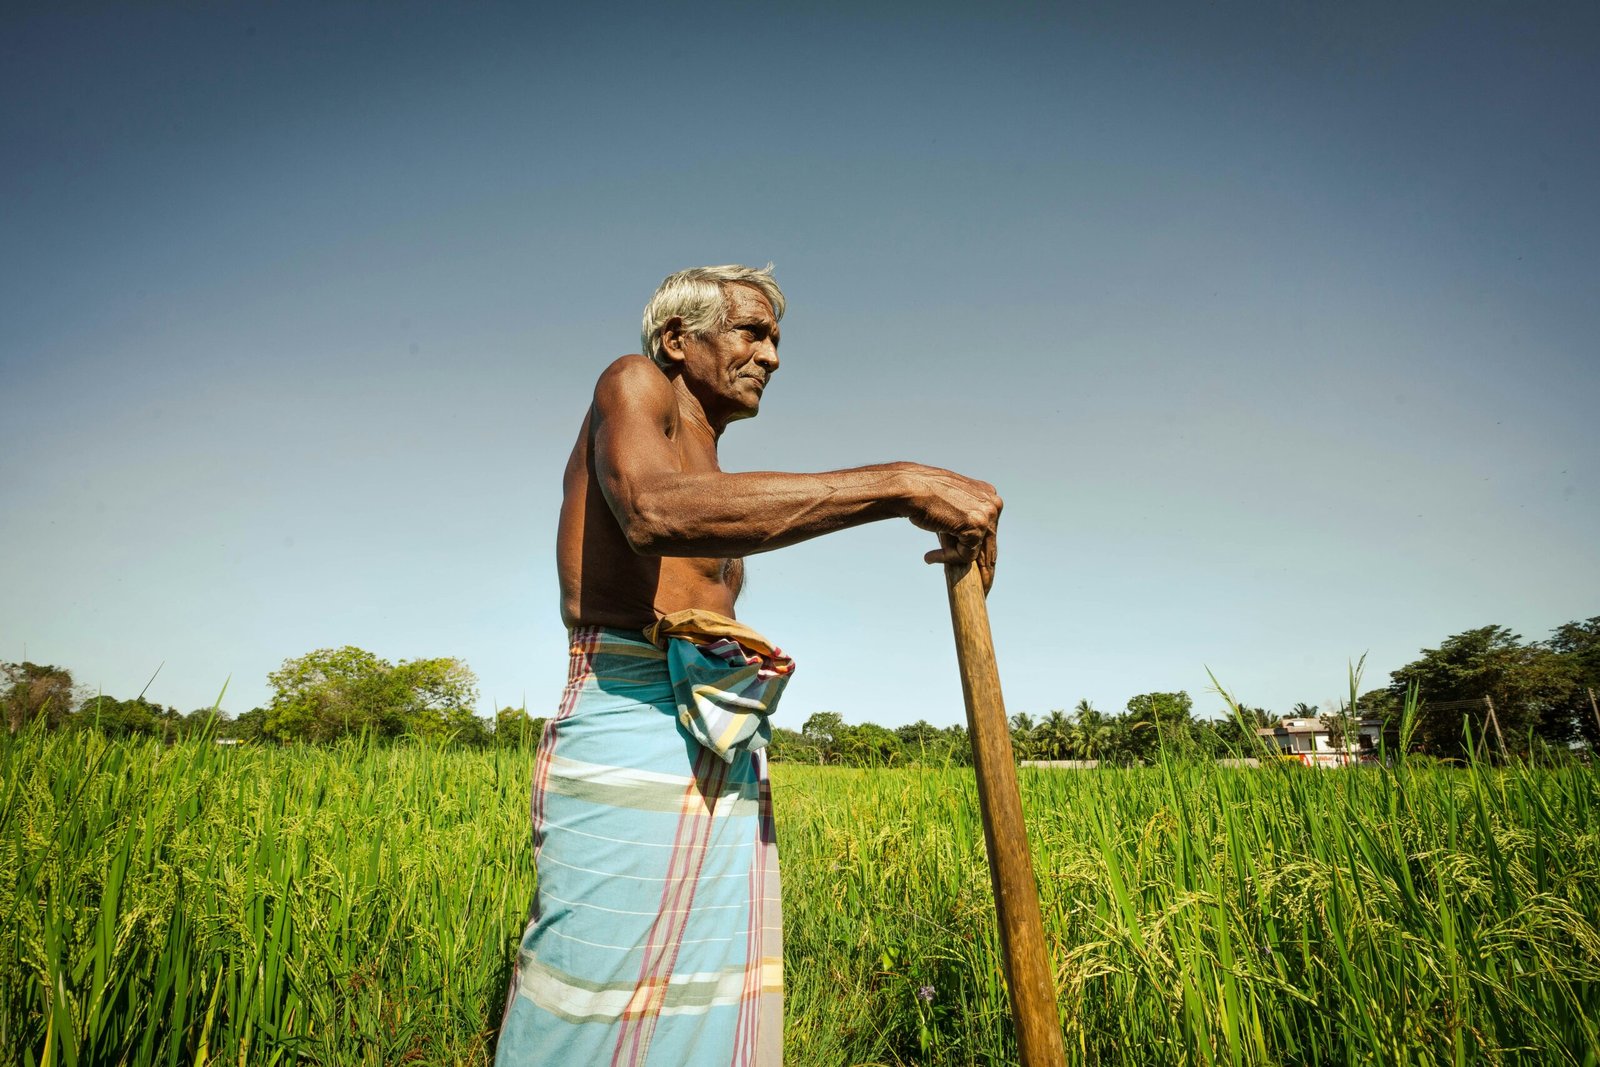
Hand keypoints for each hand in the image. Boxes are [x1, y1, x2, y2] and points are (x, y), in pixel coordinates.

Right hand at [897, 465, 1000, 592]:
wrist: (910, 488)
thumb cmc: (924, 495)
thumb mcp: (951, 506)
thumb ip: (963, 522)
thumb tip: (965, 548)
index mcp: (989, 495)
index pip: (991, 532)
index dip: (987, 553)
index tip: (985, 571)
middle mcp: (993, 503)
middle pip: (990, 545)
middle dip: (986, 569)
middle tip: (985, 589)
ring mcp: (987, 515)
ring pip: (977, 552)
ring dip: (957, 561)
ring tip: (941, 569)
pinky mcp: (975, 527)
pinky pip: (965, 555)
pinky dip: (947, 558)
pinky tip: (930, 556)